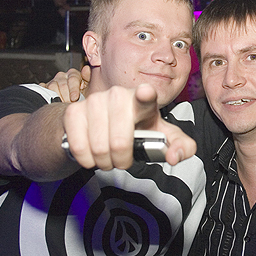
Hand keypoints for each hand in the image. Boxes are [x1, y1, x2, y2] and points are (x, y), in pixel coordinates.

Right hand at [42, 66, 90, 101]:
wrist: (70, 104)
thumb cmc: (80, 96)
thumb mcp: (88, 88)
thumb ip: (88, 78)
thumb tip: (86, 69)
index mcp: (73, 74)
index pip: (73, 79)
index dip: (74, 89)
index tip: (74, 98)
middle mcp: (62, 76)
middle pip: (62, 84)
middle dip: (66, 96)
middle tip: (69, 104)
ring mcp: (52, 81)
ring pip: (52, 87)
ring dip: (57, 97)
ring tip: (62, 104)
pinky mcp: (44, 87)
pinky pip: (43, 89)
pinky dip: (46, 96)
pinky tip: (51, 101)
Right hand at [63, 83, 195, 169]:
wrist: (101, 123)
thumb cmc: (138, 128)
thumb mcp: (163, 136)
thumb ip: (181, 146)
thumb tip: (175, 156)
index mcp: (143, 99)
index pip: (146, 95)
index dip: (145, 95)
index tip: (145, 94)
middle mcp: (118, 95)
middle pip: (119, 142)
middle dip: (121, 160)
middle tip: (122, 159)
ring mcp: (94, 101)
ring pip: (99, 148)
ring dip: (104, 161)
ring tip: (108, 156)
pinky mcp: (74, 112)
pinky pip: (79, 147)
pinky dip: (86, 159)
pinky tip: (91, 152)